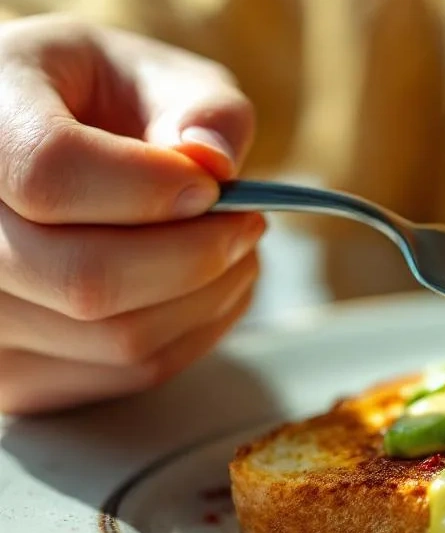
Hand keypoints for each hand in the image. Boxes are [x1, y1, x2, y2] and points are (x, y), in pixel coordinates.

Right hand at [0, 15, 264, 414]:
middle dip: (198, 256)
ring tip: (233, 251)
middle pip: (88, 279)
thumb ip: (200, 105)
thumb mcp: (150, 71)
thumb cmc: (95, 102)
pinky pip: (129, 375)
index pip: (50, 176)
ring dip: (207, 298)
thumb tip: (214, 165)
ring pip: (118, 338)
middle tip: (247, 224)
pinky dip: (192, 333)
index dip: (150, 189)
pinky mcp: (12, 376)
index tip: (213, 187)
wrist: (38, 146)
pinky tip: (206, 289)